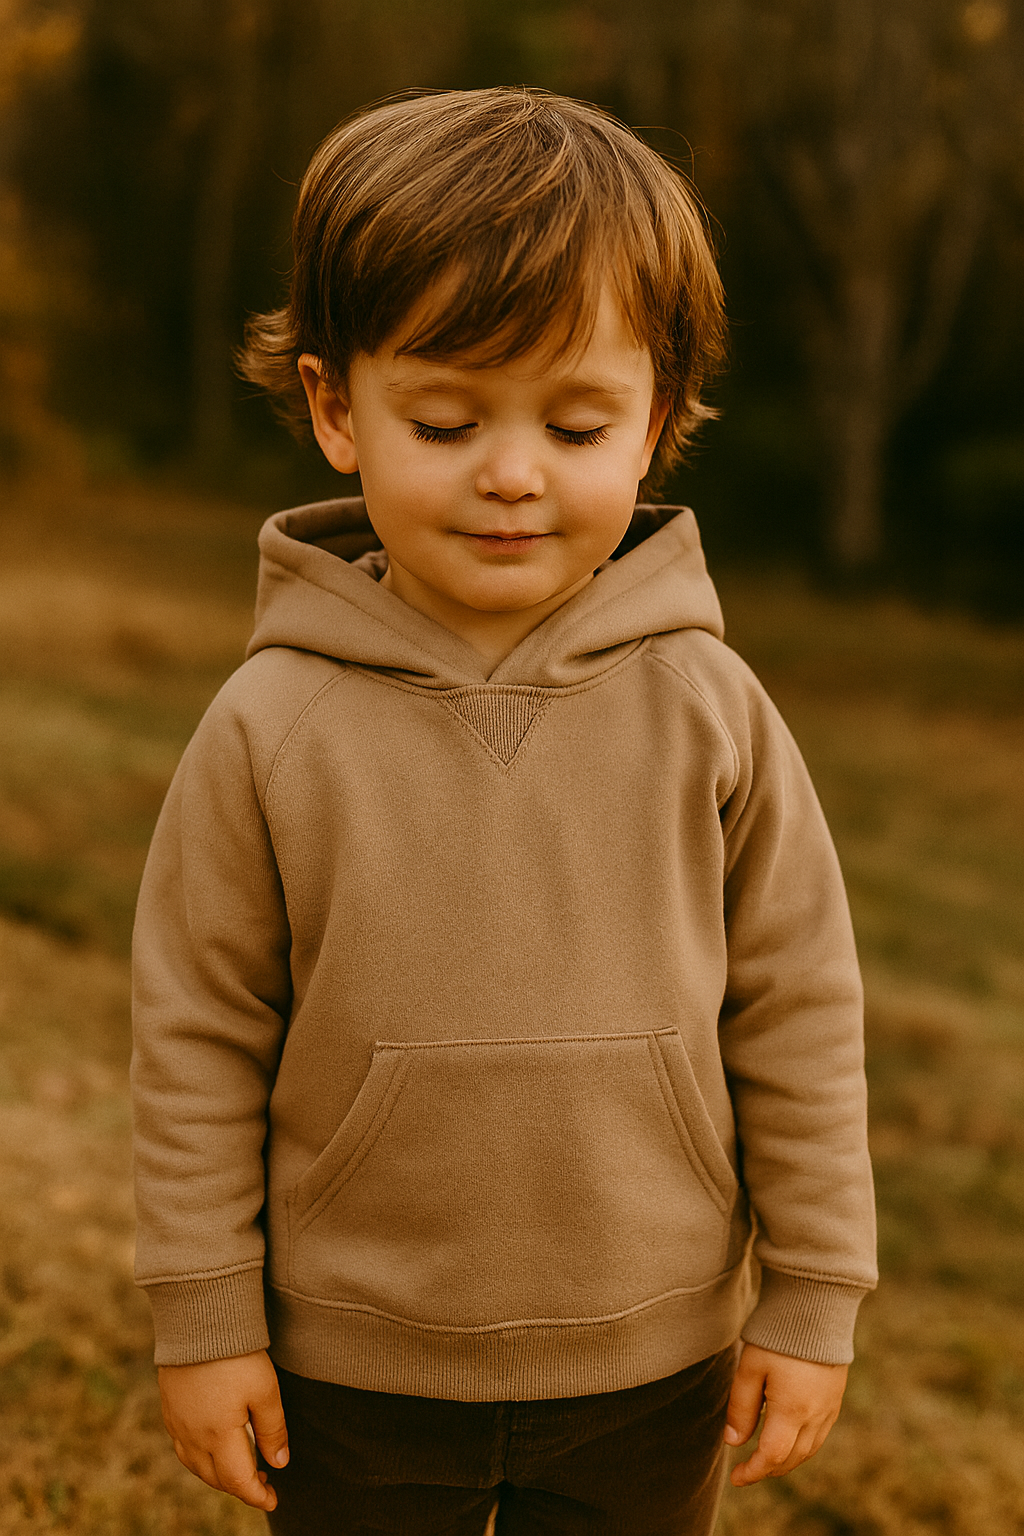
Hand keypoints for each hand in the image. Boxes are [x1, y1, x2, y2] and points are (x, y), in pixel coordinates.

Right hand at [158, 1349, 288, 1511]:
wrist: (197, 1319)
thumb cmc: (236, 1354)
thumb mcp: (265, 1390)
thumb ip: (272, 1430)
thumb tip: (279, 1462)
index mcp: (217, 1436)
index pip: (238, 1480)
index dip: (257, 1495)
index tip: (273, 1499)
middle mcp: (192, 1436)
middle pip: (215, 1478)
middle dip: (239, 1486)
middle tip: (263, 1482)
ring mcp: (177, 1423)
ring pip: (196, 1466)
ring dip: (219, 1474)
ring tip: (242, 1467)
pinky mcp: (170, 1408)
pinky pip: (183, 1447)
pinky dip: (200, 1458)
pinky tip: (213, 1447)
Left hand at [724, 1342, 846, 1485]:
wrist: (817, 1307)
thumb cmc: (778, 1335)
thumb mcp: (750, 1368)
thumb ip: (741, 1408)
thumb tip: (734, 1443)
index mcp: (793, 1410)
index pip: (772, 1456)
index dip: (753, 1471)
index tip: (736, 1477)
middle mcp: (816, 1415)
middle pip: (792, 1458)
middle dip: (768, 1469)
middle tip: (746, 1470)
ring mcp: (829, 1408)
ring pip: (808, 1450)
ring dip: (786, 1460)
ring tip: (763, 1457)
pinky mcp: (835, 1398)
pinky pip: (819, 1435)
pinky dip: (801, 1446)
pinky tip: (787, 1438)